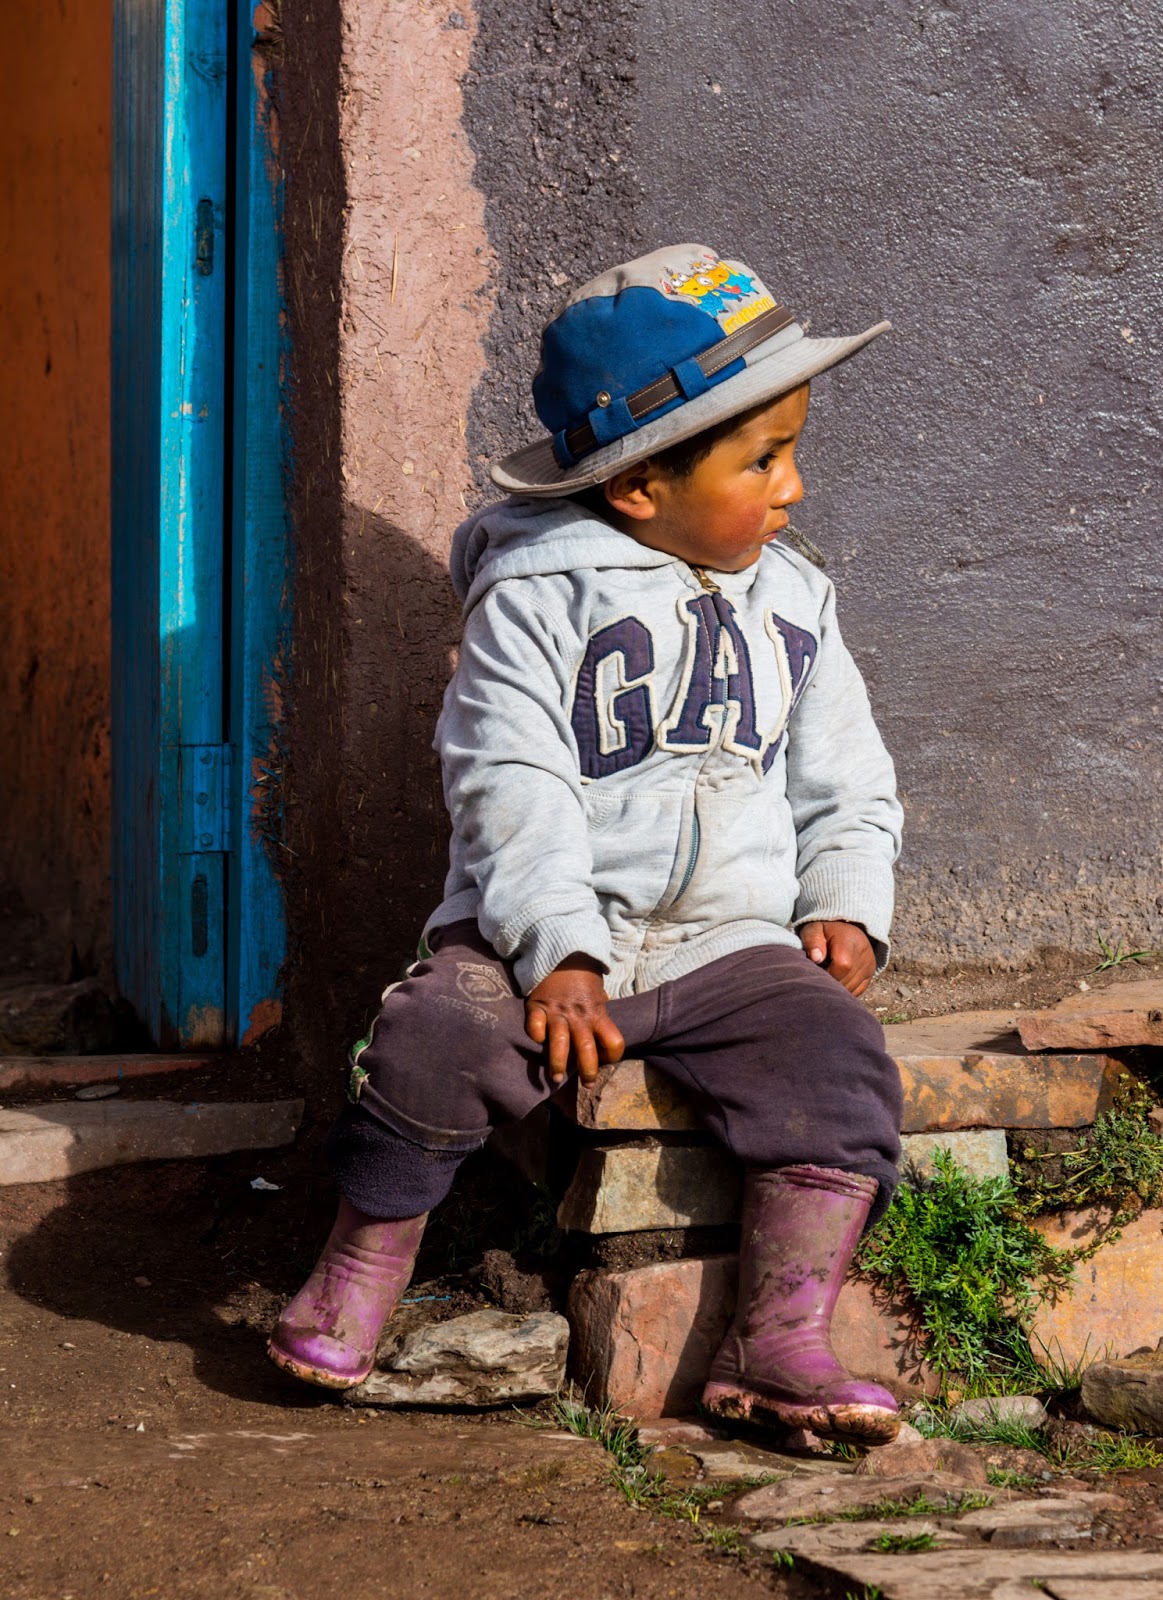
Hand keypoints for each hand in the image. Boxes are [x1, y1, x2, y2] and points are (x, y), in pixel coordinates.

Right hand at [525, 954, 624, 1085]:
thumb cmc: (581, 976)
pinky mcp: (537, 1007)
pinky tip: (537, 1043)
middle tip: (587, 1084)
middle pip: (587, 1050)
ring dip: (558, 1064)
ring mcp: (557, 1012)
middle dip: (587, 1072)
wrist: (562, 951)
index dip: (613, 1056)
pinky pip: (535, 1027)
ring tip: (556, 1078)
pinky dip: (535, 1036)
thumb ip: (599, 1013)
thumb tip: (604, 1032)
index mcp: (598, 1013)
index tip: (606, 1060)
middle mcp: (579, 1016)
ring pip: (559, 1044)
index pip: (614, 1042)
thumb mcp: (597, 993)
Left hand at [798, 920, 876, 997]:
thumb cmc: (823, 932)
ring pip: (851, 988)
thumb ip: (813, 941)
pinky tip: (836, 980)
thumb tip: (816, 958)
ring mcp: (869, 964)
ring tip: (828, 975)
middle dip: (830, 982)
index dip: (827, 973)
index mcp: (849, 938)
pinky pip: (857, 991)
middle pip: (846, 979)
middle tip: (819, 975)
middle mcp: (864, 952)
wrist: (844, 930)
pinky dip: (844, 990)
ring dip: (837, 987)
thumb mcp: (813, 930)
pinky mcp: (870, 974)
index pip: (842, 965)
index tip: (816, 971)